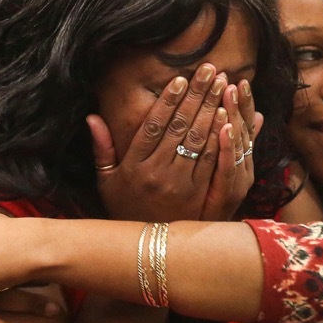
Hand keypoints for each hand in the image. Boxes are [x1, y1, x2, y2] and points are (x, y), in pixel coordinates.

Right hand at [88, 65, 255, 220]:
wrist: (146, 251)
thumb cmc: (124, 209)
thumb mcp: (106, 181)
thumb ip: (102, 148)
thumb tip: (92, 117)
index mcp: (135, 166)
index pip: (154, 125)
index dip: (169, 100)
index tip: (181, 78)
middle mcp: (158, 173)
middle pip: (181, 127)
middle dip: (198, 95)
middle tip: (210, 71)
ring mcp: (181, 185)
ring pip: (200, 140)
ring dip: (214, 109)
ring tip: (224, 85)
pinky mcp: (200, 195)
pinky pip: (213, 161)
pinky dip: (222, 137)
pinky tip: (230, 117)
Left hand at [200, 80, 262, 220]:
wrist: (199, 244)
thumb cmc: (209, 205)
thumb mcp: (230, 173)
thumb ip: (244, 143)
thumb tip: (259, 115)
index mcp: (245, 161)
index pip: (247, 127)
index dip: (244, 104)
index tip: (239, 80)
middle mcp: (244, 171)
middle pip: (242, 132)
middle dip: (236, 104)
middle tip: (229, 80)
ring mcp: (235, 184)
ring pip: (236, 146)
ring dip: (232, 117)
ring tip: (227, 93)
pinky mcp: (222, 197)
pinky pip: (227, 168)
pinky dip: (228, 148)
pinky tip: (225, 127)